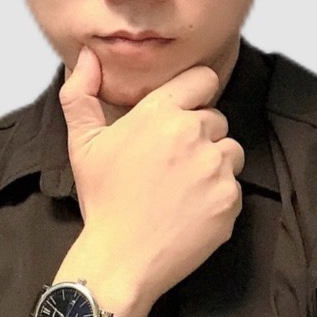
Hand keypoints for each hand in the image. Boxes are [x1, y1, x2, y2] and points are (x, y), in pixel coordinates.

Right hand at [54, 46, 244, 316]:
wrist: (120, 260)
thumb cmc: (102, 200)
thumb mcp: (83, 143)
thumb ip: (81, 93)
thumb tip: (89, 56)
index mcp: (159, 112)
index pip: (203, 78)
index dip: (194, 94)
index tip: (183, 112)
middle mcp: (192, 132)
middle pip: (216, 118)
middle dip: (200, 135)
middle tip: (172, 163)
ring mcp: (214, 167)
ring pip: (231, 150)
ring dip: (214, 162)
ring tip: (183, 186)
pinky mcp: (229, 199)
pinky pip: (234, 185)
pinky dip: (219, 195)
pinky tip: (192, 209)